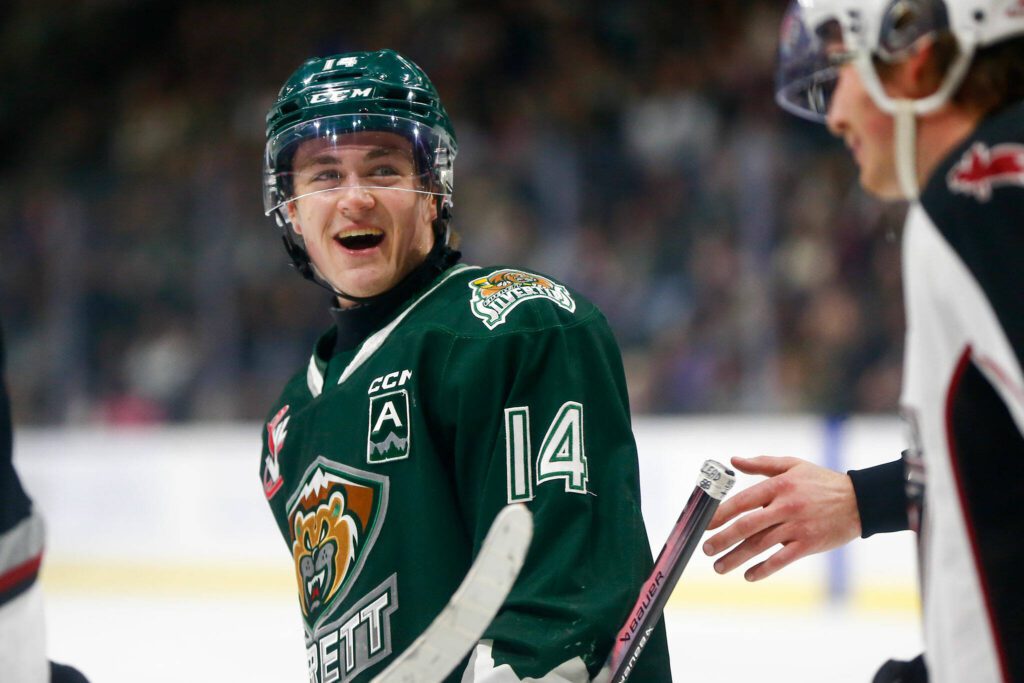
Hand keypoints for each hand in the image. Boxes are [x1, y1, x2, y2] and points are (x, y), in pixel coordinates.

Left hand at [701, 455, 860, 580]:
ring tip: (719, 567)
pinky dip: (764, 569)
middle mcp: (785, 507)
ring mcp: (797, 527)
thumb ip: (762, 464)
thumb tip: (733, 460)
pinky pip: (782, 560)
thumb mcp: (793, 465)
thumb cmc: (821, 481)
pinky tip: (749, 575)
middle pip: (747, 526)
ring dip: (736, 558)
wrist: (860, 500)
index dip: (721, 514)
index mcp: (779, 486)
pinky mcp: (809, 544)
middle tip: (706, 549)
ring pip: (760, 546)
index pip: (742, 501)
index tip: (705, 524)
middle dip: (723, 539)